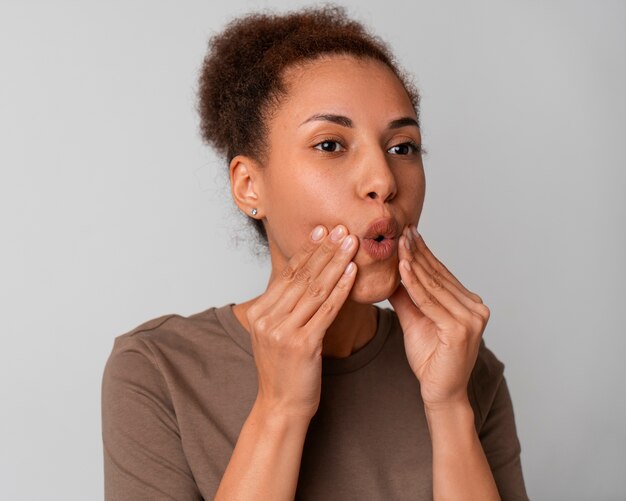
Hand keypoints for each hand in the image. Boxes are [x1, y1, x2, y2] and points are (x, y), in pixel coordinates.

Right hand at [246, 224, 358, 420]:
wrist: (281, 406)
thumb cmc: (284, 370)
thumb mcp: (275, 333)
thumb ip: (283, 306)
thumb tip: (301, 277)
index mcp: (260, 312)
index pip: (288, 274)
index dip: (308, 251)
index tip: (323, 230)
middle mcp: (268, 319)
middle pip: (301, 277)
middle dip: (324, 251)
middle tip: (342, 229)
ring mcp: (283, 332)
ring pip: (315, 290)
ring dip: (335, 264)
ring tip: (350, 244)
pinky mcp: (302, 345)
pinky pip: (326, 311)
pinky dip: (340, 290)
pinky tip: (351, 273)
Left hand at [388, 225, 490, 409]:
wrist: (440, 393)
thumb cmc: (430, 359)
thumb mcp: (414, 320)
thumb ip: (407, 296)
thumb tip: (391, 273)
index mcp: (468, 304)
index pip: (441, 273)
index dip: (423, 253)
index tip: (407, 233)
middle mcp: (475, 308)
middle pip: (438, 275)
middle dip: (418, 251)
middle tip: (401, 230)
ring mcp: (471, 319)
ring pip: (434, 285)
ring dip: (414, 262)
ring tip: (399, 243)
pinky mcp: (460, 330)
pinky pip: (430, 302)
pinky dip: (414, 284)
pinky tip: (403, 267)